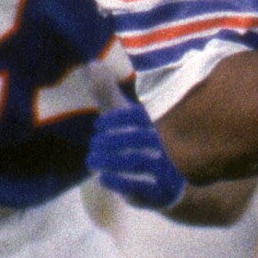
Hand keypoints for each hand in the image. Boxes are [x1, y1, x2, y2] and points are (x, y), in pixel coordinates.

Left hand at [86, 95, 188, 211]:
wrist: (166, 188)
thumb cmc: (139, 145)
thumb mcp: (125, 120)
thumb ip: (108, 95)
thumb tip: (93, 64)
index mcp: (158, 125)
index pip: (141, 116)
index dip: (119, 118)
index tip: (98, 125)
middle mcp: (166, 145)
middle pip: (140, 138)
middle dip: (112, 140)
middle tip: (93, 144)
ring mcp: (166, 170)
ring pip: (139, 162)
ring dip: (111, 160)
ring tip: (91, 160)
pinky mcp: (160, 193)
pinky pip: (141, 186)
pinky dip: (119, 182)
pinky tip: (101, 178)